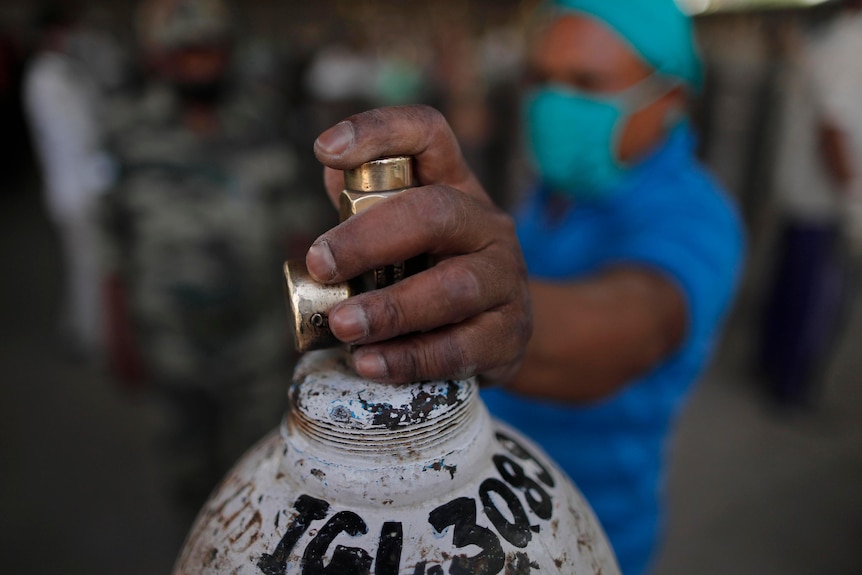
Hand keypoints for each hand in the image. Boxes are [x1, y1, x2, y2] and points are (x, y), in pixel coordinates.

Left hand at [307, 105, 530, 386]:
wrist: (499, 332)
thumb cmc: (433, 273)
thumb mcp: (404, 234)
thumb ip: (365, 205)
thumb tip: (331, 170)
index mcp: (454, 186)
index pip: (428, 134)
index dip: (378, 131)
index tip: (324, 149)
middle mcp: (486, 224)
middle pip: (437, 212)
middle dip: (371, 238)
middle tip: (321, 264)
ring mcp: (505, 279)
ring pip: (454, 287)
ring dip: (391, 308)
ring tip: (343, 326)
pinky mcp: (509, 334)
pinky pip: (460, 348)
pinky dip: (410, 358)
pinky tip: (369, 363)